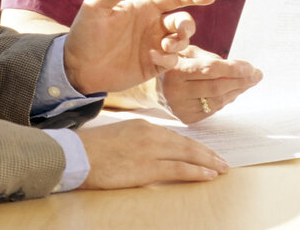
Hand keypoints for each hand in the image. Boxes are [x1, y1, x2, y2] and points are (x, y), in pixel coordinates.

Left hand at [65, 0, 214, 94]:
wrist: (77, 67)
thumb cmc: (84, 33)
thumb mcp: (95, 8)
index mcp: (144, 7)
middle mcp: (153, 25)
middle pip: (184, 20)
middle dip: (188, 24)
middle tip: (179, 31)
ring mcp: (154, 45)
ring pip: (182, 41)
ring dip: (180, 42)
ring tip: (165, 46)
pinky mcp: (153, 65)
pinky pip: (172, 61)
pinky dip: (169, 59)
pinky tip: (153, 57)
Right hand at [78, 120, 227, 188]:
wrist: (76, 155)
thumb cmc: (93, 149)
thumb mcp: (120, 135)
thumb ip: (139, 140)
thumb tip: (155, 151)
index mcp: (144, 125)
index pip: (176, 136)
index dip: (194, 145)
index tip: (207, 151)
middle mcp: (151, 134)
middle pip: (187, 143)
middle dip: (207, 153)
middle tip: (223, 161)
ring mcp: (150, 150)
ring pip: (187, 155)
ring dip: (207, 162)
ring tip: (221, 168)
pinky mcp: (147, 168)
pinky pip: (179, 169)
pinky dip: (196, 172)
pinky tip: (208, 175)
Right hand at [161, 46, 262, 123]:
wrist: (155, 87)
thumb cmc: (177, 64)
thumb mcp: (188, 52)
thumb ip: (211, 58)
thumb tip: (241, 68)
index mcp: (176, 70)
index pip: (210, 69)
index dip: (232, 69)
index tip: (251, 67)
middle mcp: (176, 91)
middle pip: (217, 87)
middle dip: (241, 81)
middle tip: (257, 74)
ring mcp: (180, 107)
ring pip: (217, 100)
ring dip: (237, 91)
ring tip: (250, 82)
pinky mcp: (186, 118)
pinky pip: (213, 109)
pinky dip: (226, 100)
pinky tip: (234, 92)